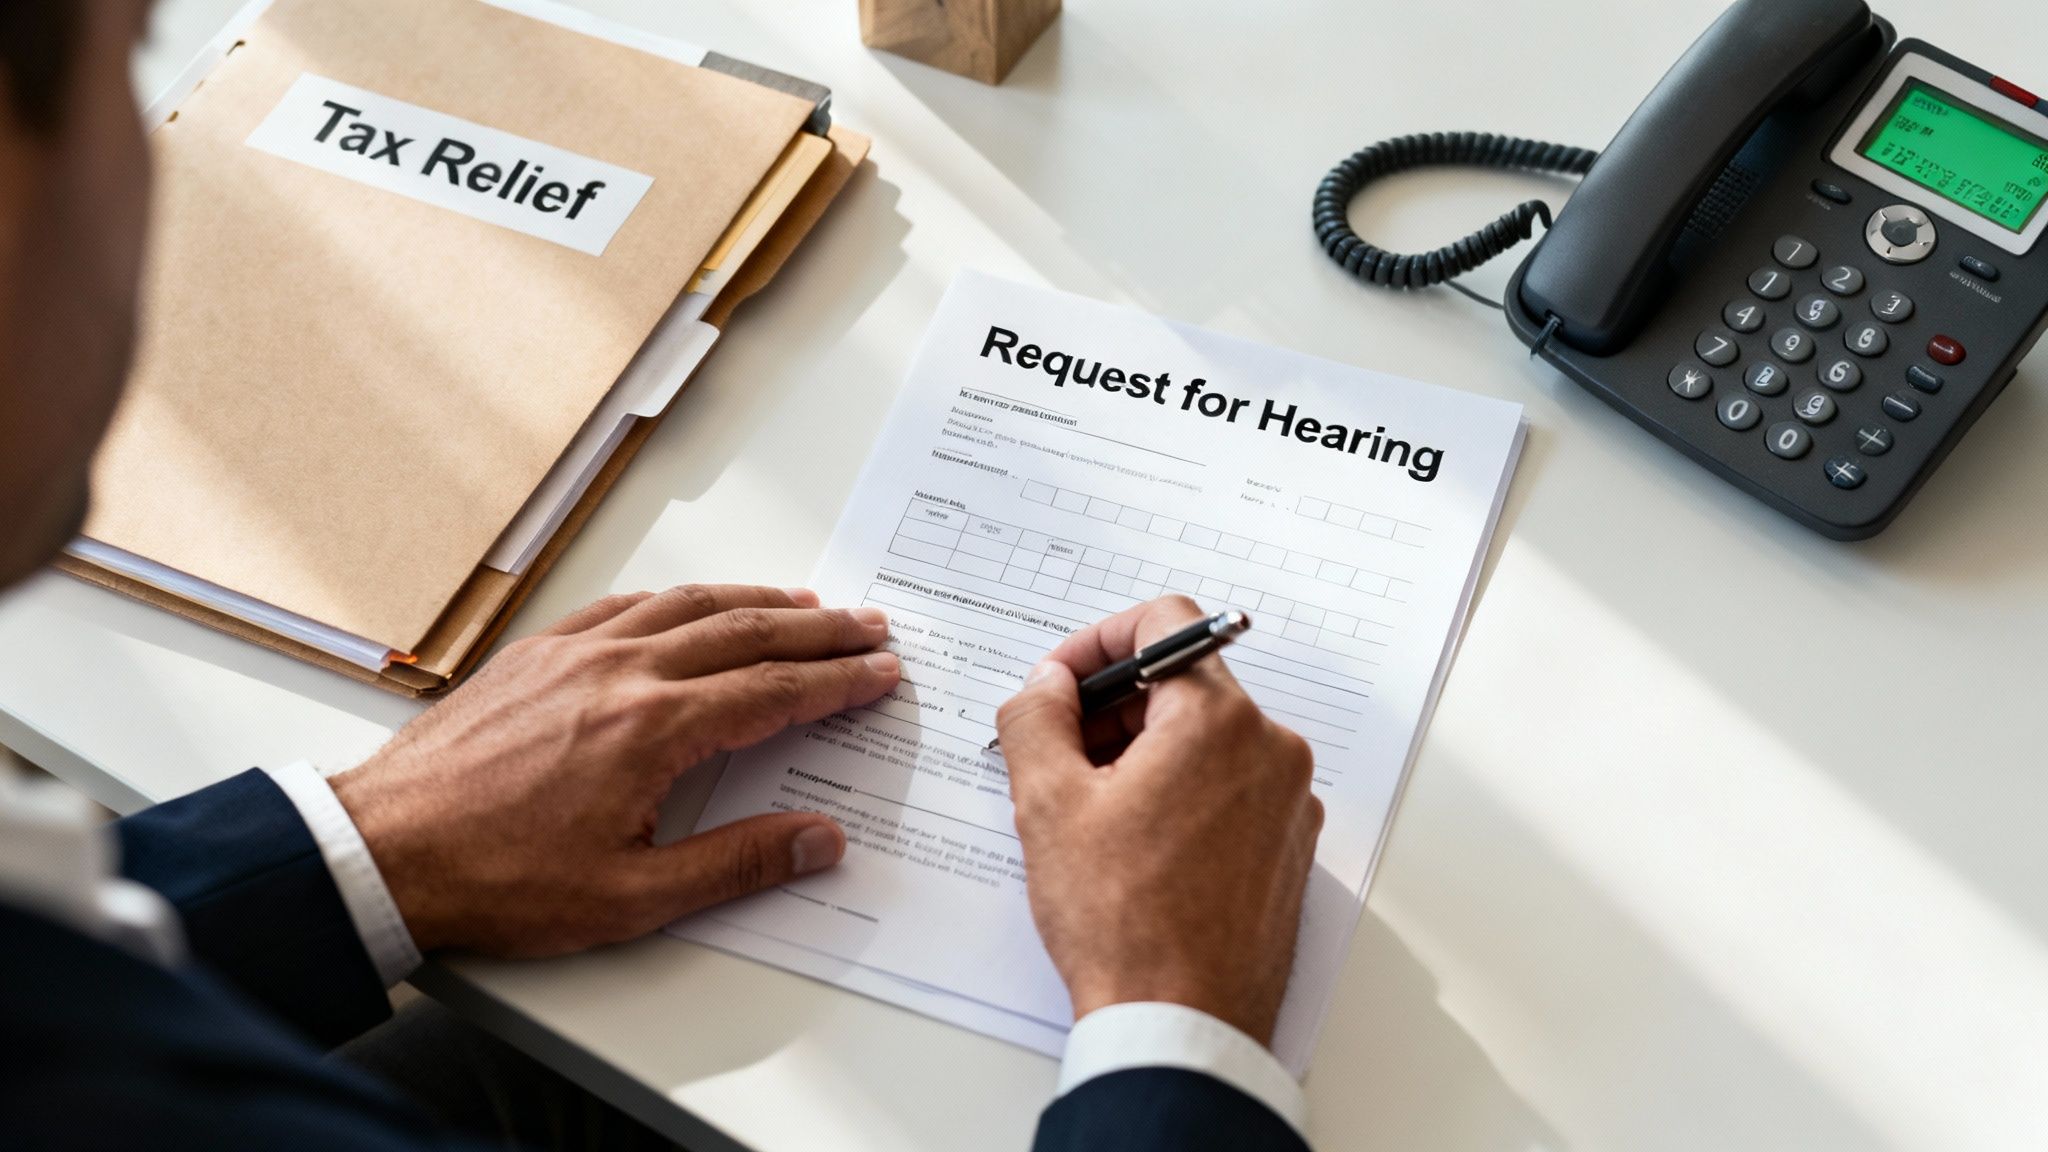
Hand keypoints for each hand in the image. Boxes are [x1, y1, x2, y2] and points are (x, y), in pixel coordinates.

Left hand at [330, 585, 899, 956]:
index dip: (837, 680)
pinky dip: (676, 599)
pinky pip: (623, 605)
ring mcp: (572, 654)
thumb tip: (819, 841)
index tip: (879, 674)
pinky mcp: (533, 654)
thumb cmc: (496, 879)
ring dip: (755, 600)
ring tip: (802, 601)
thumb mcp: (630, 898)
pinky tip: (690, 605)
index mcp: (652, 729)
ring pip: (685, 605)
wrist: (383, 850)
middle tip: (868, 626)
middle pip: (744, 631)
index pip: (773, 690)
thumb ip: (736, 863)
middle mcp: (619, 672)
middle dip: (818, 627)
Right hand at [995, 596, 1320, 1045]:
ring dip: (1142, 753)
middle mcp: (1271, 749)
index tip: (1060, 684)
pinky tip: (1132, 845)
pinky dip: (1180, 793)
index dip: (1097, 642)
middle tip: (1055, 753)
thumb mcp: (1047, 804)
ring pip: (1206, 740)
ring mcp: (1289, 802)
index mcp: (1219, 720)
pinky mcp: (1289, 848)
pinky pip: (1231, 789)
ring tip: (1088, 811)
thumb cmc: (1122, 922)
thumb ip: (1037, 717)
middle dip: (1112, 708)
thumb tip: (1044, 685)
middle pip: (1184, 685)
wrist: (1181, 1025)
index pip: (1166, 623)